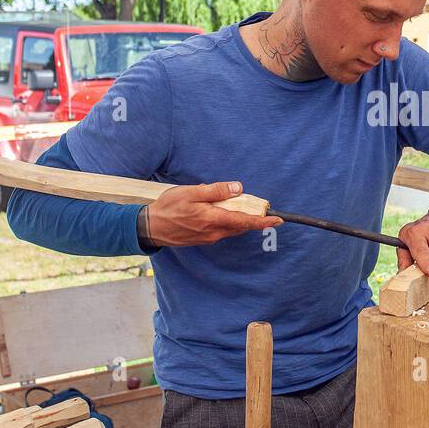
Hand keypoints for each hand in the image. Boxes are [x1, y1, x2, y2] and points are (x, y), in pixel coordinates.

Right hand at [143, 181, 282, 246]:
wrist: (150, 228)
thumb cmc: (168, 208)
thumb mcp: (191, 193)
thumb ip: (216, 190)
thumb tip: (237, 188)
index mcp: (213, 219)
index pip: (244, 221)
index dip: (263, 221)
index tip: (278, 220)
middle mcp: (214, 232)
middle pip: (241, 225)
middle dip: (253, 217)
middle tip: (260, 206)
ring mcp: (209, 238)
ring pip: (232, 228)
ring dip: (239, 218)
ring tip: (238, 205)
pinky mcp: (203, 239)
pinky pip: (222, 230)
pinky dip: (227, 220)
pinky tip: (220, 210)